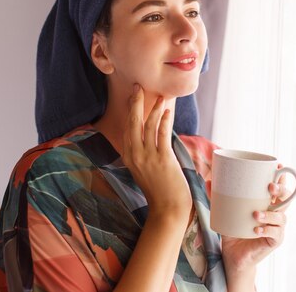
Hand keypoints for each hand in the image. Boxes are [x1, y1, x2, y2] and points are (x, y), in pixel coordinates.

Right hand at [122, 84, 191, 216]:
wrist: (168, 209)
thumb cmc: (159, 190)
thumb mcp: (144, 169)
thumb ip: (143, 153)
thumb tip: (149, 135)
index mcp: (129, 157)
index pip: (128, 128)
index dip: (131, 110)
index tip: (134, 96)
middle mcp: (135, 155)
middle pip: (133, 123)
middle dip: (135, 102)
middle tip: (138, 86)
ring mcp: (148, 157)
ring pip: (149, 126)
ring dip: (155, 109)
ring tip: (161, 97)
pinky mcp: (162, 159)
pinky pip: (162, 134)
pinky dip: (164, 120)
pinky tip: (167, 112)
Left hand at [209, 165, 292, 279]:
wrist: (234, 256)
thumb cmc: (233, 231)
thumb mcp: (226, 212)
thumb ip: (218, 197)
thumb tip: (209, 181)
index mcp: (267, 204)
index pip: (279, 188)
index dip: (282, 177)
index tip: (279, 166)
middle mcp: (275, 214)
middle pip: (287, 199)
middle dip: (281, 190)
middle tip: (270, 187)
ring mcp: (277, 228)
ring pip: (282, 217)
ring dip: (271, 214)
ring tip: (256, 214)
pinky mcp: (274, 241)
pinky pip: (275, 234)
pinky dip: (266, 230)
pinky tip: (257, 230)